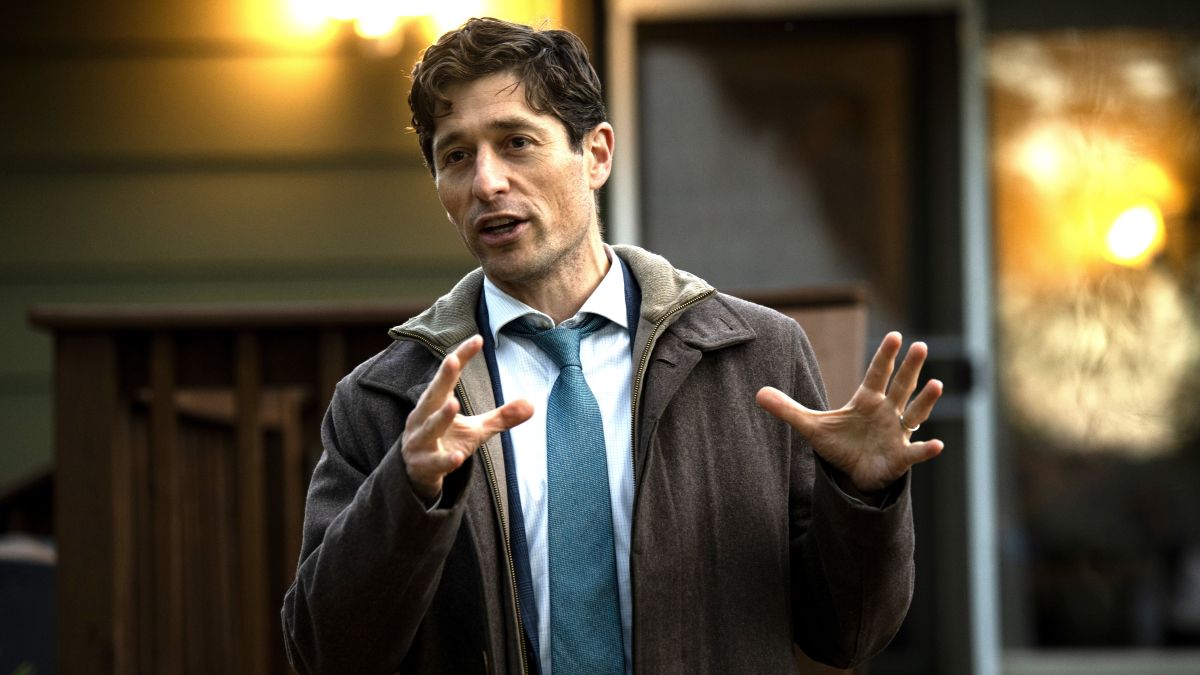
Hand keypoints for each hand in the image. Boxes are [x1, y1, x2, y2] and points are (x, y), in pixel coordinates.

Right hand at [402, 335, 533, 502]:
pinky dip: (445, 460)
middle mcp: (423, 417)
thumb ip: (501, 417)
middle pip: (433, 394)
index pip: (449, 377)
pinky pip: (434, 462)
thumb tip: (532, 405)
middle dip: (443, 377)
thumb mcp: (476, 430)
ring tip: (454, 404)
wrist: (417, 474)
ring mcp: (420, 441)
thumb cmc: (446, 442)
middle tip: (453, 360)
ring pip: (430, 427)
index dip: (462, 357)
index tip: (477, 339)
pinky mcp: (423, 465)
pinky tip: (458, 458)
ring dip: (440, 416)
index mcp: (435, 402)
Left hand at [756, 332, 943, 493]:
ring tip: (937, 384)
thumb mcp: (811, 426)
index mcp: (867, 400)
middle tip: (920, 345)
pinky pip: (916, 452)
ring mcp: (897, 433)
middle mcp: (887, 412)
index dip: (885, 356)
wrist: (853, 474)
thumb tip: (758, 394)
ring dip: (925, 400)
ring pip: (915, 413)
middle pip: (901, 386)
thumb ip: (788, 409)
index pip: (877, 374)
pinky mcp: (900, 457)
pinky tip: (937, 445)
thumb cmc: (839, 444)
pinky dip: (926, 449)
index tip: (895, 336)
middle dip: (910, 368)